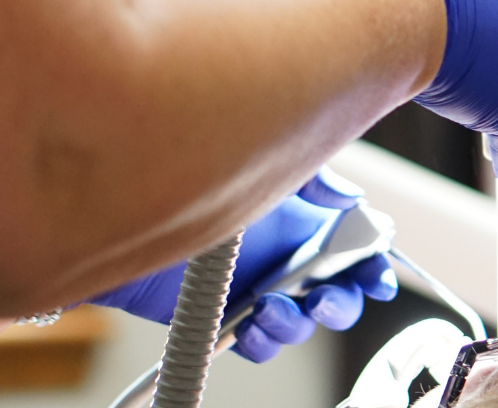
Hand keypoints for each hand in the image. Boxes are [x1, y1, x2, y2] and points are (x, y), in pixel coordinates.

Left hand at [91, 167, 397, 361]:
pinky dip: (261, 338)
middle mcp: (284, 250)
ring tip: (277, 308)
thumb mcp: (266, 157)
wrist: (119, 198)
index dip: (372, 264)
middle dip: (342, 300)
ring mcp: (255, 282)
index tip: (378, 277)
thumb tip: (351, 198)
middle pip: (335, 289)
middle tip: (328, 297)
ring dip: (297, 322)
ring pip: (298, 320)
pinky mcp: (222, 310)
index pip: (354, 242)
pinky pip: (255, 340)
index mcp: (303, 213)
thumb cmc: (189, 163)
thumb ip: (314, 175)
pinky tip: (253, 322)